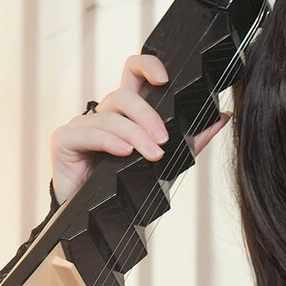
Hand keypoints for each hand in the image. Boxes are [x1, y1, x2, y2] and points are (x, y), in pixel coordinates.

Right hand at [48, 52, 227, 205]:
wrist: (93, 219)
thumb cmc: (124, 188)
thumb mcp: (164, 163)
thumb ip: (190, 140)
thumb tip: (222, 117)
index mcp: (124, 113)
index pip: (132, 74)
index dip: (146, 66)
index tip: (165, 78)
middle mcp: (101, 113)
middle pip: (122, 95)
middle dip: (146, 115)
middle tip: (163, 139)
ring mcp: (80, 124)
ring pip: (109, 117)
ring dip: (133, 135)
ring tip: (151, 154)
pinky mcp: (63, 140)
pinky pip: (88, 134)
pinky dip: (109, 142)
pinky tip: (124, 152)